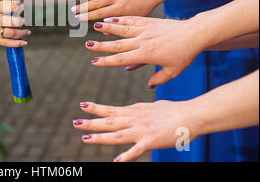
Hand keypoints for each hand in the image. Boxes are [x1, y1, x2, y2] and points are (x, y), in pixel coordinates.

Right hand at [0, 1, 30, 47]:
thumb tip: (14, 7)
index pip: (8, 6)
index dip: (17, 6)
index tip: (22, 6)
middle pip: (11, 21)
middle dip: (20, 21)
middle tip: (24, 20)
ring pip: (10, 33)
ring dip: (21, 33)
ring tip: (28, 32)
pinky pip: (4, 42)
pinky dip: (15, 43)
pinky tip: (23, 42)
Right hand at [73, 0, 162, 20]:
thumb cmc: (146, 7)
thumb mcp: (135, 19)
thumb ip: (120, 26)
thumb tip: (104, 30)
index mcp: (121, 9)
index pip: (100, 13)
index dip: (87, 16)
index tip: (78, 18)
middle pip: (96, 3)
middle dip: (83, 7)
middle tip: (73, 10)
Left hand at [73, 100, 198, 161]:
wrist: (191, 115)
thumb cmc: (175, 111)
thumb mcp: (153, 106)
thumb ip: (142, 109)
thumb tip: (138, 107)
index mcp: (135, 111)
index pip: (112, 110)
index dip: (97, 108)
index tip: (83, 105)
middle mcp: (135, 119)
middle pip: (109, 121)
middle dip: (91, 122)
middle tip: (75, 122)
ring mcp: (141, 130)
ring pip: (116, 134)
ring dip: (100, 137)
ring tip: (85, 138)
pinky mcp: (151, 141)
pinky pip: (136, 151)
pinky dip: (126, 157)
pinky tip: (116, 162)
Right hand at [86, 16, 205, 86]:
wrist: (194, 33)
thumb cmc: (185, 55)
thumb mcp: (173, 71)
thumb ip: (159, 79)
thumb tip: (148, 85)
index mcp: (146, 55)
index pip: (121, 59)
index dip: (106, 61)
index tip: (94, 61)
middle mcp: (142, 41)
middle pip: (117, 44)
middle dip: (101, 45)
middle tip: (87, 45)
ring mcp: (144, 30)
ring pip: (122, 29)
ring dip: (107, 28)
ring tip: (94, 26)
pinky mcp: (148, 21)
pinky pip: (131, 20)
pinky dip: (119, 20)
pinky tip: (110, 19)